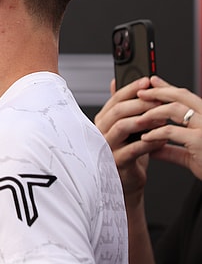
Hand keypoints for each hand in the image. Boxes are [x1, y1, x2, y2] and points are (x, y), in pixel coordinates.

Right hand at [93, 77, 164, 203]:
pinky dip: (149, 143)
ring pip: (122, 126)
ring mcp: (106, 146)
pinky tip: (161, 140)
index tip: (148, 81)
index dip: (132, 89)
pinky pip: (133, 149)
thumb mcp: (126, 126)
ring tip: (162, 120)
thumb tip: (116, 82)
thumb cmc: (127, 153)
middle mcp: (101, 131)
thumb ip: (121, 105)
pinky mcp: (116, 161)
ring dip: (144, 120)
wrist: (127, 181)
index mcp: (103, 120)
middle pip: (118, 110)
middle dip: (141, 103)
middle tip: (160, 100)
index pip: (115, 99)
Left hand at [137, 76, 201, 179]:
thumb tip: (153, 148)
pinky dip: (155, 133)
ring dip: (153, 111)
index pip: (186, 96)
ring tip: (139, 117)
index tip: (152, 82)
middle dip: (158, 92)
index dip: (168, 87)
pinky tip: (145, 137)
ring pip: (176, 109)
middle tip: (140, 92)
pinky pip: (172, 132)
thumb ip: (172, 150)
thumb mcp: (191, 155)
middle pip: (181, 96)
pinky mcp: (200, 141)